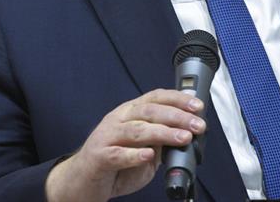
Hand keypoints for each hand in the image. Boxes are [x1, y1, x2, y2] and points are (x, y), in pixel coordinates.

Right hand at [45, 89, 205, 201]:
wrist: (81, 183)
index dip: (177, 99)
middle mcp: (118, 120)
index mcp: (129, 113)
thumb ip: (161, 142)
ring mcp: (106, 136)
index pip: (155, 98)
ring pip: (137, 130)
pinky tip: (149, 155)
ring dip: (163, 133)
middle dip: (177, 116)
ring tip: (183, 138)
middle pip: (149, 111)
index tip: (198, 106)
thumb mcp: (143, 150)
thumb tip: (186, 134)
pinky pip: (117, 154)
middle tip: (197, 125)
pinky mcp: (98, 157)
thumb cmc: (114, 164)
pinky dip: (134, 154)